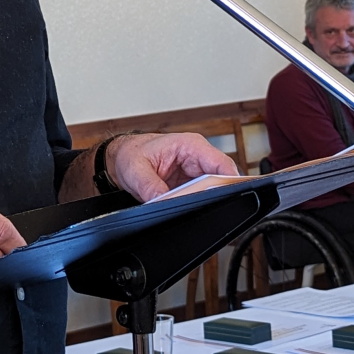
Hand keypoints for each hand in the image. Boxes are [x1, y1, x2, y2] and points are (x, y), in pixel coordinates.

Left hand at [106, 133, 239, 201]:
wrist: (123, 158)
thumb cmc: (131, 154)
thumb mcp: (136, 171)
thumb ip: (150, 187)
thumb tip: (162, 201)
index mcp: (190, 145)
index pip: (221, 162)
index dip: (230, 180)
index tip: (231, 196)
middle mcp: (198, 156)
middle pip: (222, 178)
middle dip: (218, 195)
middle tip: (206, 208)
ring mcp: (196, 171)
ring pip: (214, 189)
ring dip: (207, 200)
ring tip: (193, 208)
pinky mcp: (191, 183)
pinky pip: (202, 195)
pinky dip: (199, 203)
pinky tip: (190, 208)